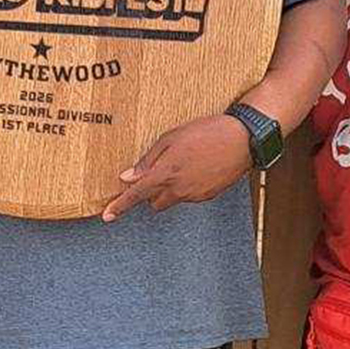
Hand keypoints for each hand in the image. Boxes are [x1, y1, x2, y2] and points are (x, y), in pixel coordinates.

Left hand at [101, 115, 250, 222]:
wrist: (242, 139)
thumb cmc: (206, 133)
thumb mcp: (171, 138)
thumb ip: (148, 160)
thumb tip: (128, 176)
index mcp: (166, 173)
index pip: (136, 195)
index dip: (119, 205)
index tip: (107, 216)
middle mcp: (179, 189)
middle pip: (153, 202)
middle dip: (150, 192)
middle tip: (159, 170)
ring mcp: (195, 195)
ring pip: (172, 198)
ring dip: (170, 187)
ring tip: (184, 161)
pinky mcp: (208, 196)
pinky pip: (189, 195)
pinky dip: (187, 185)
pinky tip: (197, 166)